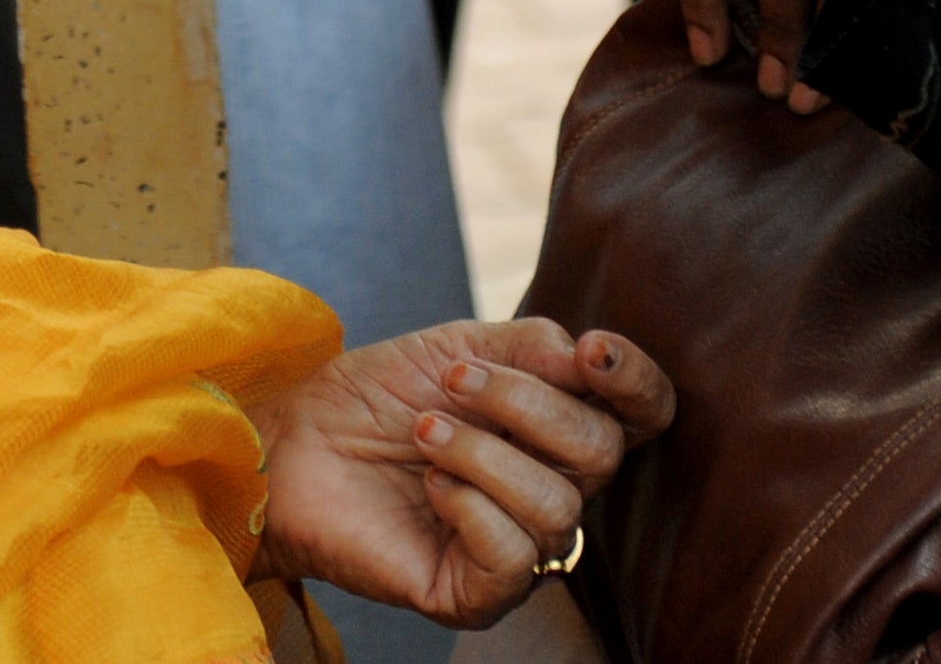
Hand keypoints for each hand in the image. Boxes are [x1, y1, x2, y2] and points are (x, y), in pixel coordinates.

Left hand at [247, 317, 675, 629]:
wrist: (296, 445)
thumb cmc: (378, 396)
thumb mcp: (460, 348)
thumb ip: (535, 347)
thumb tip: (591, 355)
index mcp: (559, 427)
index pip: (644, 413)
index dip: (635, 381)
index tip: (590, 350)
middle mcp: (552, 488)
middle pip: (603, 452)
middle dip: (527, 404)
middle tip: (453, 381)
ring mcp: (518, 546)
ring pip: (557, 505)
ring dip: (482, 452)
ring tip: (424, 431)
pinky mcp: (478, 594)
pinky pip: (515, 557)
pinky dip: (470, 505)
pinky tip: (430, 486)